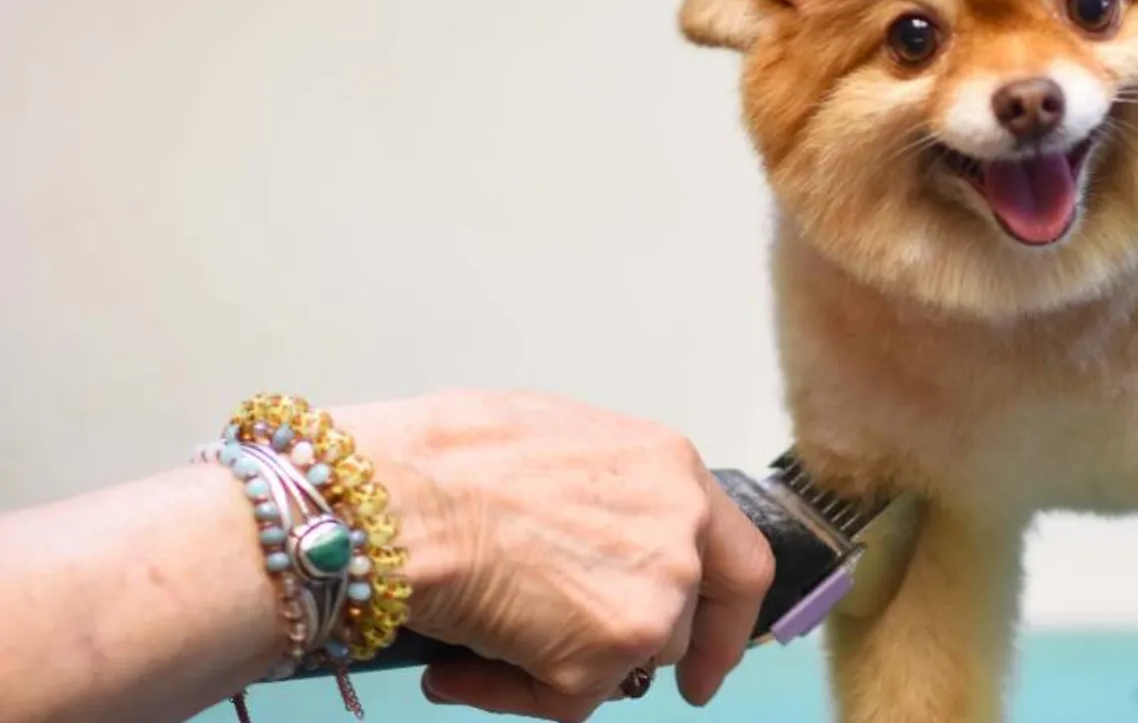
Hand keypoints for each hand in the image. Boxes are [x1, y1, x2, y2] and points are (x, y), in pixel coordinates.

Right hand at [332, 392, 772, 720]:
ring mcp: (652, 600)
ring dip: (565, 661)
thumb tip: (593, 538)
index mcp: (673, 472)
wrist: (397, 499)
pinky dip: (510, 694)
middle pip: (680, 621)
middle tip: (583, 660)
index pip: (739, 561)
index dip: (727, 618)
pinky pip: (566, 701)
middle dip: (628, 645)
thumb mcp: (558, 443)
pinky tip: (458, 667)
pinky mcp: (605, 655)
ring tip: (488, 634)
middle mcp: (681, 537)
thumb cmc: (448, 459)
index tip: (711, 656)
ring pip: (626, 662)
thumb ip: (607, 495)